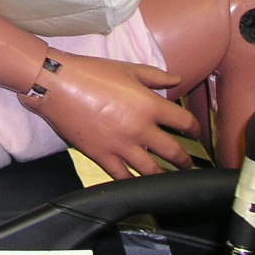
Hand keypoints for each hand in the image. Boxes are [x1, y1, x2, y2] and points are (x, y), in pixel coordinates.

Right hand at [20, 51, 199, 179]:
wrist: (57, 85)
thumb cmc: (92, 73)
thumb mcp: (128, 69)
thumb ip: (156, 77)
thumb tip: (177, 80)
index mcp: (150, 105)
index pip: (184, 122)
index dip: (195, 129)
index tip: (196, 133)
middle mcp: (140, 129)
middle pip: (173, 151)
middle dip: (185, 161)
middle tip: (189, 165)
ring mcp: (121, 146)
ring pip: (152, 170)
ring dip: (165, 176)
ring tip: (171, 180)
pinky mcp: (102, 156)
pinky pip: (123, 177)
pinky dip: (134, 183)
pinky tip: (141, 186)